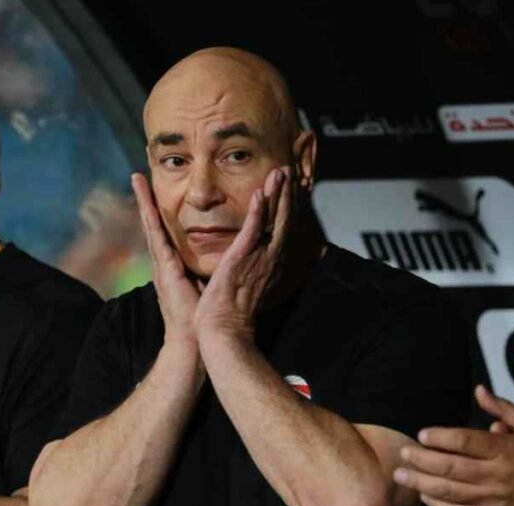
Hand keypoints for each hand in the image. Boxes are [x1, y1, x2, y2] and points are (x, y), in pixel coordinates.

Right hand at [132, 172, 201, 344]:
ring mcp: (161, 265)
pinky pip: (158, 238)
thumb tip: (217, 258)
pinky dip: (151, 219)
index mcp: (173, 265)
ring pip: (151, 225)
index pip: (164, 231)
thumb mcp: (203, 284)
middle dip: (145, 199)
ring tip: (136, 180)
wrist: (195, 340)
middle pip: (153, 223)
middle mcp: (164, 262)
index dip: (158, 211)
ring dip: (143, 202)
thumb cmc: (201, 317)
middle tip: (137, 176)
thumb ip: (203, 269)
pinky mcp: (166, 270)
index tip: (152, 191)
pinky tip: (148, 204)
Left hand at [193, 166, 289, 341]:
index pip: (282, 227)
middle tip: (289, 169)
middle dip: (288, 193)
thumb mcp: (248, 281)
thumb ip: (252, 264)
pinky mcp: (242, 257)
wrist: (224, 328)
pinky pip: (253, 230)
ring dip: (278, 194)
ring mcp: (258, 257)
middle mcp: (270, 257)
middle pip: (284, 218)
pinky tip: (260, 193)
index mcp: (270, 261)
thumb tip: (250, 255)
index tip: (288, 186)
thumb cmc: (232, 309)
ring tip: (281, 172)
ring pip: (273, 219)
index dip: (286, 205)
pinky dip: (258, 211)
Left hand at [393, 386, 513, 505]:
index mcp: (506, 450)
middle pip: (451, 467)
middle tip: (403, 452)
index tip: (422, 434)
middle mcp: (495, 475)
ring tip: (400, 475)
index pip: (467, 442)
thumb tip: (479, 390)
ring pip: (449, 491)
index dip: (441, 438)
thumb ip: (505, 409)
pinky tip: (423, 496)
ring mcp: (490, 498)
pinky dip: (437, 505)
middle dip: (422, 460)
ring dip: (421, 483)